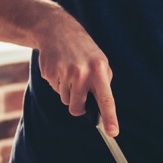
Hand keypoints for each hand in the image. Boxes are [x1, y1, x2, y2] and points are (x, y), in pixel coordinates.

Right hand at [35, 12, 117, 133]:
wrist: (57, 30)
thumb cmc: (83, 49)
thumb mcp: (100, 61)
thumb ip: (103, 82)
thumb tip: (102, 108)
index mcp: (98, 70)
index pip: (106, 99)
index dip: (110, 117)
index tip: (113, 132)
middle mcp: (81, 72)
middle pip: (77, 107)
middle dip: (77, 105)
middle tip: (78, 90)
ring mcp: (64, 72)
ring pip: (65, 99)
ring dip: (67, 91)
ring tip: (69, 71)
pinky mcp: (49, 72)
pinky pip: (55, 89)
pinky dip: (57, 82)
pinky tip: (59, 67)